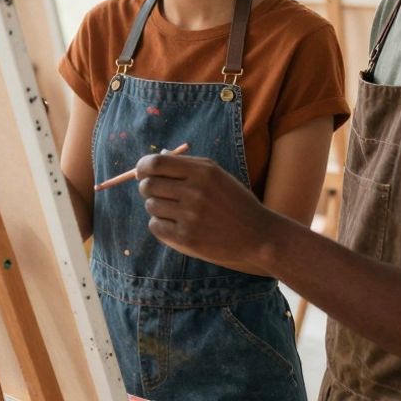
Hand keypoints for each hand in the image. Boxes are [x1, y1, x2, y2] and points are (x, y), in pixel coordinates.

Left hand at [135, 153, 277, 272]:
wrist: (257, 235)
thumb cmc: (234, 202)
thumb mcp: (216, 175)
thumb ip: (186, 165)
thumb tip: (152, 162)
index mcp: (203, 171)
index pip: (156, 163)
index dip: (143, 167)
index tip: (142, 172)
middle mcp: (195, 192)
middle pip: (148, 185)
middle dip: (148, 188)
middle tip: (159, 193)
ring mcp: (190, 216)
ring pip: (151, 206)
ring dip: (157, 208)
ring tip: (176, 211)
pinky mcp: (187, 238)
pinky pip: (155, 226)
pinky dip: (161, 225)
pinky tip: (177, 225)